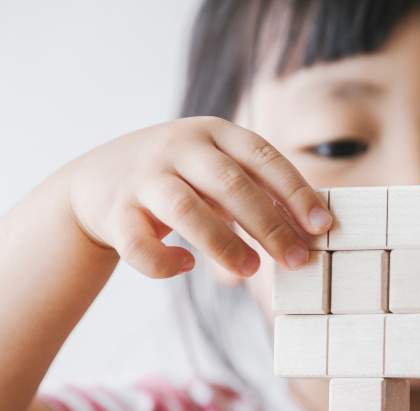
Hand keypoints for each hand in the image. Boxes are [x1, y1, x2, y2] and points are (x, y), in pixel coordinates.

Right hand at [64, 116, 330, 278]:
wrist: (96, 181)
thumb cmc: (181, 180)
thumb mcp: (218, 171)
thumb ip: (260, 194)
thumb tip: (310, 234)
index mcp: (214, 132)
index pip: (263, 156)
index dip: (296, 191)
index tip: (322, 225)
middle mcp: (179, 147)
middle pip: (231, 184)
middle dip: (271, 226)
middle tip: (298, 261)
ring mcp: (144, 177)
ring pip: (187, 210)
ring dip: (225, 244)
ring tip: (251, 269)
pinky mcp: (115, 211)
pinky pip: (140, 244)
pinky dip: (165, 262)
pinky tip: (186, 266)